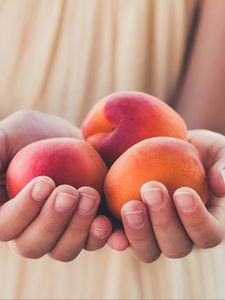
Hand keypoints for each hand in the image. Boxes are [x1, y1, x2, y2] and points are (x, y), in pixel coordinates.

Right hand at [0, 110, 111, 260]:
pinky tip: (112, 226)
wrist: (70, 138)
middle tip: (69, 192)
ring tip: (91, 196)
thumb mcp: (7, 135)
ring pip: (64, 250)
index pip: (5, 226)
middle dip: (53, 221)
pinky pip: (94, 242)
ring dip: (78, 229)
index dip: (23, 210)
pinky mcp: (87, 226)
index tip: (44, 182)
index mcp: (7, 212)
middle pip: (34, 245)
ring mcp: (61, 231)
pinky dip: (105, 239)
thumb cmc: (33, 135)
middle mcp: (31, 228)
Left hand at [107, 130, 224, 262]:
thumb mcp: (217, 150)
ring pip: (147, 250)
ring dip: (138, 232)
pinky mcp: (129, 227)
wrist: (163, 145)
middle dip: (163, 222)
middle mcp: (180, 235)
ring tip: (130, 205)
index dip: (196, 220)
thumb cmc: (194, 149)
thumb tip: (221, 186)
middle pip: (175, 247)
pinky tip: (103, 223)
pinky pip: (121, 239)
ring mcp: (153, 234)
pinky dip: (113, 235)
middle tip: (151, 189)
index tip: (183, 192)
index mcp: (206, 221)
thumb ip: (224, 166)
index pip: (208, 234)